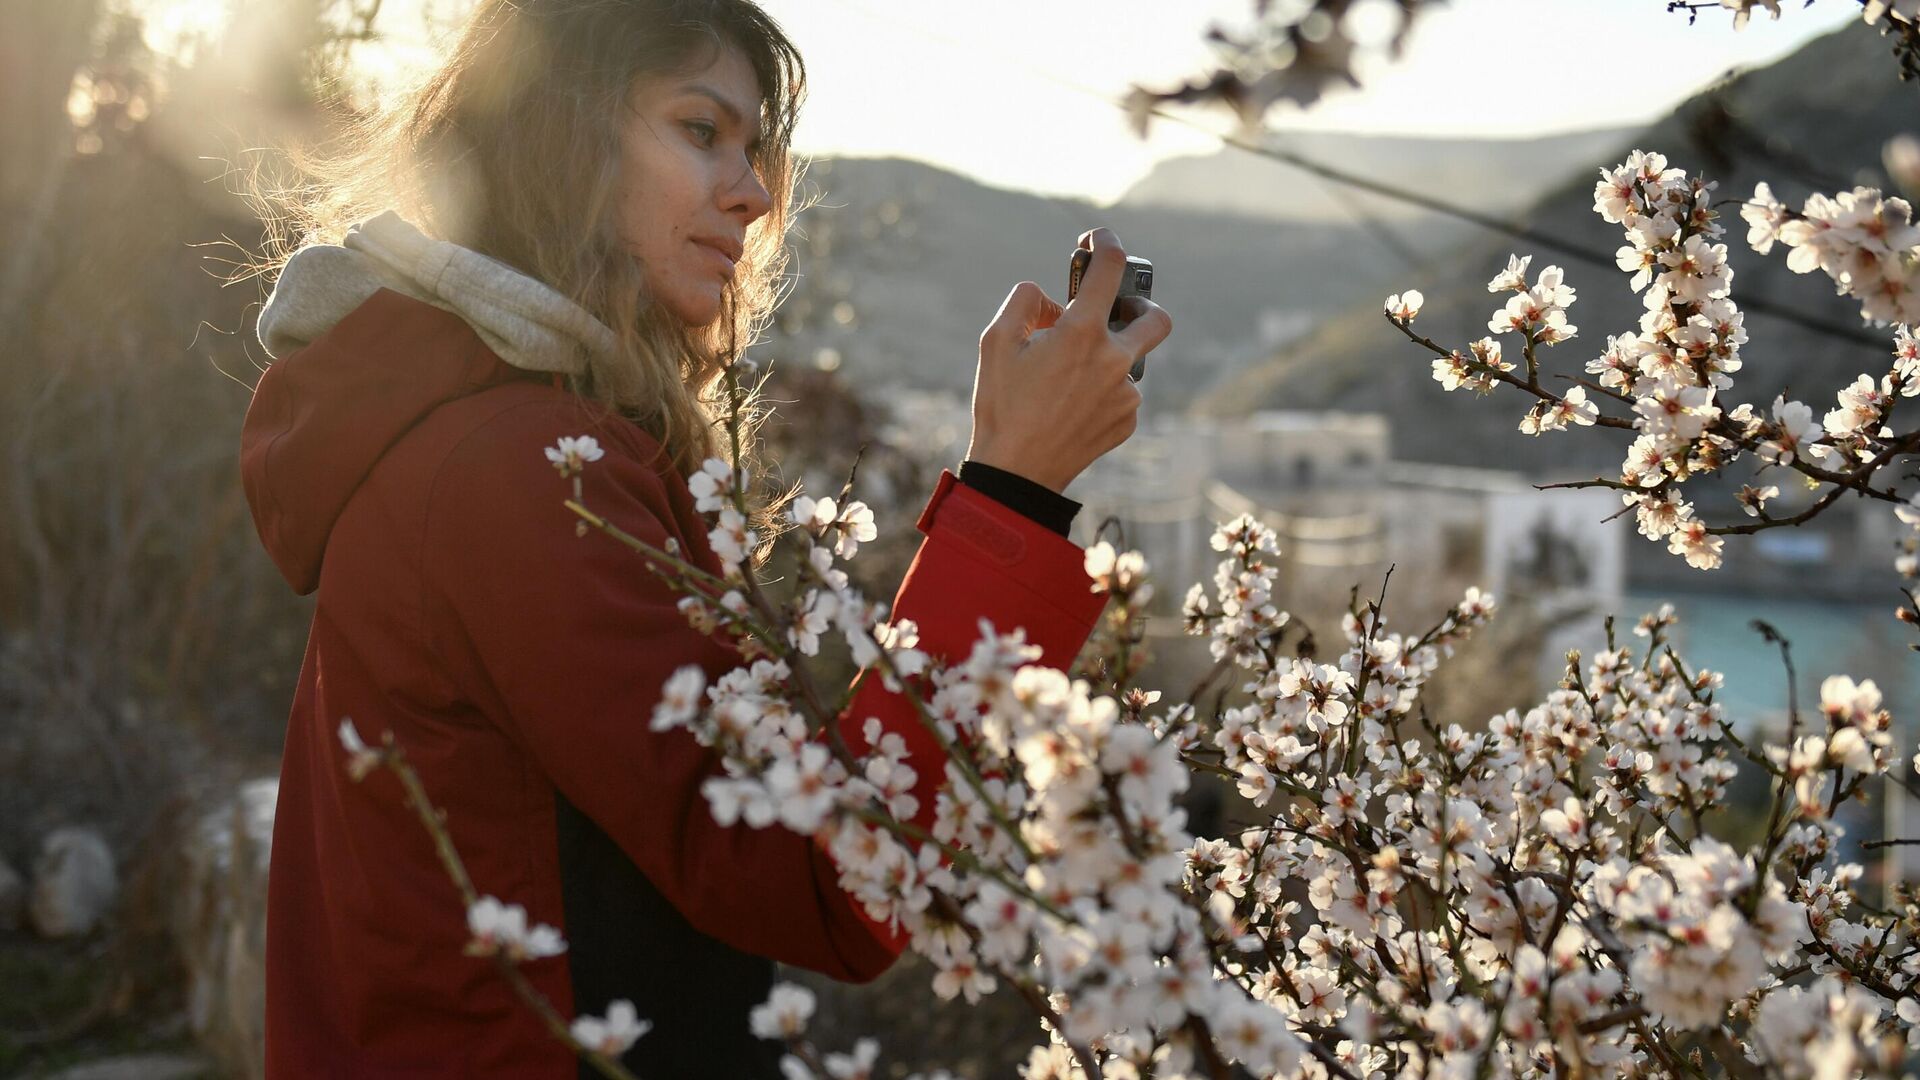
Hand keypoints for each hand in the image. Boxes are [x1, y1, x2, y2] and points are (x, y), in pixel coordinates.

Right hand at [964, 229, 1172, 493]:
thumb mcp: (994, 342)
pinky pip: (1123, 392)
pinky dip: (1103, 389)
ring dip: (1107, 356)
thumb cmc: (1001, 405)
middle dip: (1140, 304)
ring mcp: (1125, 393)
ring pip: (1131, 360)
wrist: (1017, 473)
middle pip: (1155, 316)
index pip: (1108, 268)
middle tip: (1116, 310)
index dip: (1106, 243)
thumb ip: (1024, 302)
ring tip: (1069, 375)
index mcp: (1081, 332)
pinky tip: (1071, 404)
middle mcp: (1113, 359)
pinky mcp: (1127, 421)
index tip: (1099, 239)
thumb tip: (1048, 299)